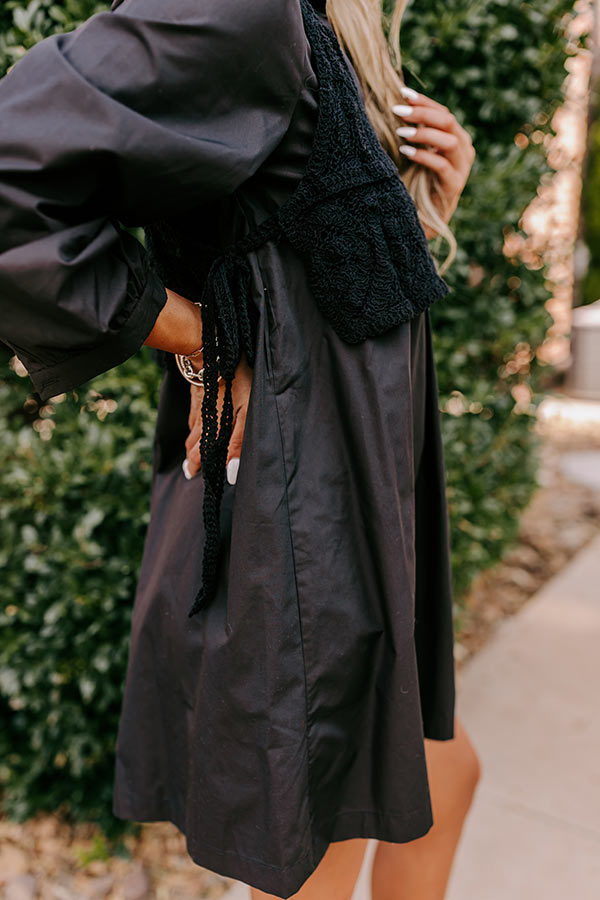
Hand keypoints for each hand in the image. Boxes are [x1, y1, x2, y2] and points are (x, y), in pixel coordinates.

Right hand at [183, 352, 252, 482]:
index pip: (202, 453)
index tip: (193, 476)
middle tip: (189, 471)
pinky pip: (193, 413)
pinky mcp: (198, 391)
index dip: (199, 465)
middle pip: (194, 443)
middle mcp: (203, 419)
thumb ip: (238, 442)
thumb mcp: (245, 413)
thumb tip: (230, 472)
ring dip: (191, 443)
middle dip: (192, 459)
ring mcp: (199, 404)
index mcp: (214, 428)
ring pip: (193, 429)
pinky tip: (194, 425)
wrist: (214, 351)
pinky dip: (192, 425)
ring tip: (190, 454)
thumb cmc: (236, 382)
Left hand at [392, 86, 474, 237]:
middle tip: (398, 110)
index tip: (402, 92)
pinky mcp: (454, 186)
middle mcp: (464, 150)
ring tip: (401, 132)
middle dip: (422, 112)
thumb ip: (415, 132)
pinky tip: (406, 151)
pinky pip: (441, 165)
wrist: (420, 219)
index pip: (443, 112)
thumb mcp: (416, 152)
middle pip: (448, 121)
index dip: (424, 101)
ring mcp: (461, 168)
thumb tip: (397, 104)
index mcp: (457, 138)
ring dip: (424, 133)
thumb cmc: (415, 182)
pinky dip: (424, 155)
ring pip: (449, 140)